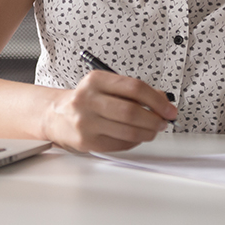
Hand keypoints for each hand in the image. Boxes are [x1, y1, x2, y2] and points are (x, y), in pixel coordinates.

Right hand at [42, 71, 176, 152]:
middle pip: (131, 112)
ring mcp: (86, 122)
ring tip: (153, 130)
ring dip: (147, 132)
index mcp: (95, 80)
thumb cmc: (86, 100)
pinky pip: (120, 144)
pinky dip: (134, 141)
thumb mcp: (106, 86)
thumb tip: (162, 101)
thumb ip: (133, 91)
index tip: (168, 108)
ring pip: (128, 131)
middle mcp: (88, 100)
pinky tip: (135, 136)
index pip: (134, 88)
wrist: (56, 115)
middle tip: (163, 121)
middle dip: (154, 119)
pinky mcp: (87, 141)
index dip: (157, 100)